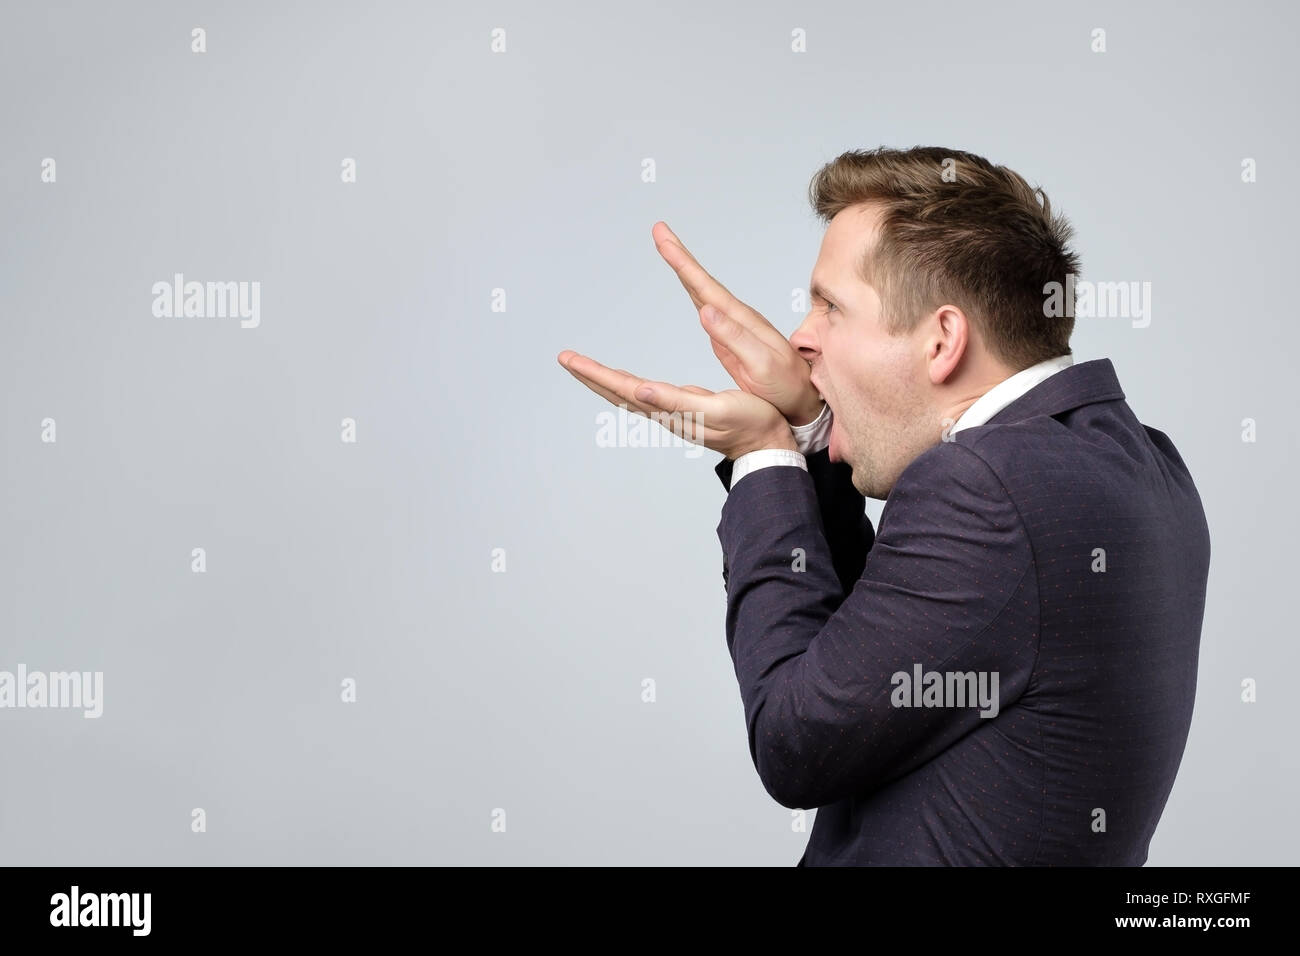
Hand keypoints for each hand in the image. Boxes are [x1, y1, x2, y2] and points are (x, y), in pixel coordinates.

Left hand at [556, 350, 796, 459]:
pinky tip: (626, 382)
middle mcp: (663, 412)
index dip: (595, 373)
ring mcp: (671, 412)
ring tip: (584, 366)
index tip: (570, 359)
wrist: (768, 443)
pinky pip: (644, 395)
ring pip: (627, 394)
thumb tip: (639, 389)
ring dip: (604, 380)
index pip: (621, 388)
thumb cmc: (750, 424)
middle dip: (590, 375)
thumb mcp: (715, 409)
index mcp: (667, 409)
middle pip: (616, 392)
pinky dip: (627, 384)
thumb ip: (676, 400)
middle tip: (565, 358)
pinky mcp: (681, 408)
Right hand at [652, 221, 823, 425]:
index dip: (683, 263)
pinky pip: (707, 307)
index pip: (707, 286)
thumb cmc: (787, 385)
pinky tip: (689, 286)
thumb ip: (735, 338)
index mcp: (742, 321)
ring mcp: (733, 326)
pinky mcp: (729, 339)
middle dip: (679, 256)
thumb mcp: (762, 364)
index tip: (664, 240)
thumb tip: (705, 310)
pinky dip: (694, 292)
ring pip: (703, 291)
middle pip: (702, 281)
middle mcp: (737, 317)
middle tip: (659, 230)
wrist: (804, 399)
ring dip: (684, 269)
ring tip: (667, 247)